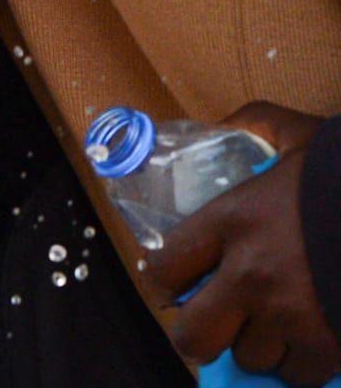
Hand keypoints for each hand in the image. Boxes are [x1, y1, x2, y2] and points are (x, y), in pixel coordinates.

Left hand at [149, 102, 339, 384]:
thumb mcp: (298, 135)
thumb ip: (254, 124)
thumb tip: (223, 124)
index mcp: (232, 220)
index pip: (166, 268)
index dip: (163, 281)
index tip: (173, 284)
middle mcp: (251, 273)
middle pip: (194, 334)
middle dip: (198, 334)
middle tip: (212, 324)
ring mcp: (290, 314)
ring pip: (249, 356)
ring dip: (256, 345)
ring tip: (269, 326)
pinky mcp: (329, 343)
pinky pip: (297, 373)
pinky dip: (299, 364)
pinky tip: (305, 342)